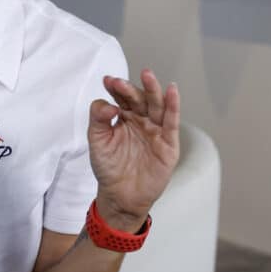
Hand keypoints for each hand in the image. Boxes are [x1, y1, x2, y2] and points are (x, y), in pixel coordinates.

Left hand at [88, 69, 180, 231]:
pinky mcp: (168, 143)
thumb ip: (98, 119)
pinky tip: (172, 91)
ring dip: (153, 90)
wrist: (120, 196)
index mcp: (125, 116)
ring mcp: (156, 130)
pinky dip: (173, 106)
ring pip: (157, 105)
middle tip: (120, 81)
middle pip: (140, 98)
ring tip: (147, 75)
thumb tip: (108, 103)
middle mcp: (142, 119)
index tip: (108, 81)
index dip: (116, 88)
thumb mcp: (97, 141)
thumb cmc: (109, 167)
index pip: (122, 97)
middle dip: (131, 88)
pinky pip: (172, 122)